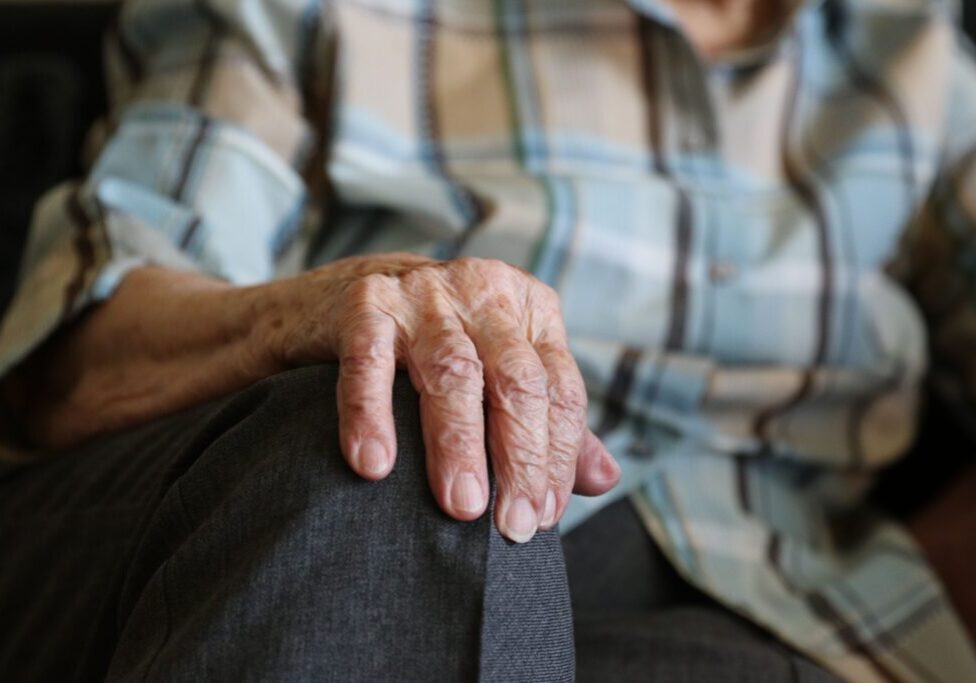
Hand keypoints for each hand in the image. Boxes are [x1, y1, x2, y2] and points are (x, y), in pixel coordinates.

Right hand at [269, 254, 619, 541]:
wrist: (345, 300)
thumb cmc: (438, 348)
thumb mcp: (500, 371)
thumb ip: (548, 423)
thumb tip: (604, 480)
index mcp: (530, 308)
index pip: (559, 388)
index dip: (556, 456)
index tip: (543, 515)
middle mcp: (485, 292)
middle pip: (516, 380)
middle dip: (519, 458)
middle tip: (512, 526)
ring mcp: (424, 294)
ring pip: (453, 372)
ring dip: (459, 445)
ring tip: (461, 506)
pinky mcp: (366, 303)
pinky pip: (370, 362)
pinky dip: (373, 415)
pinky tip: (376, 466)